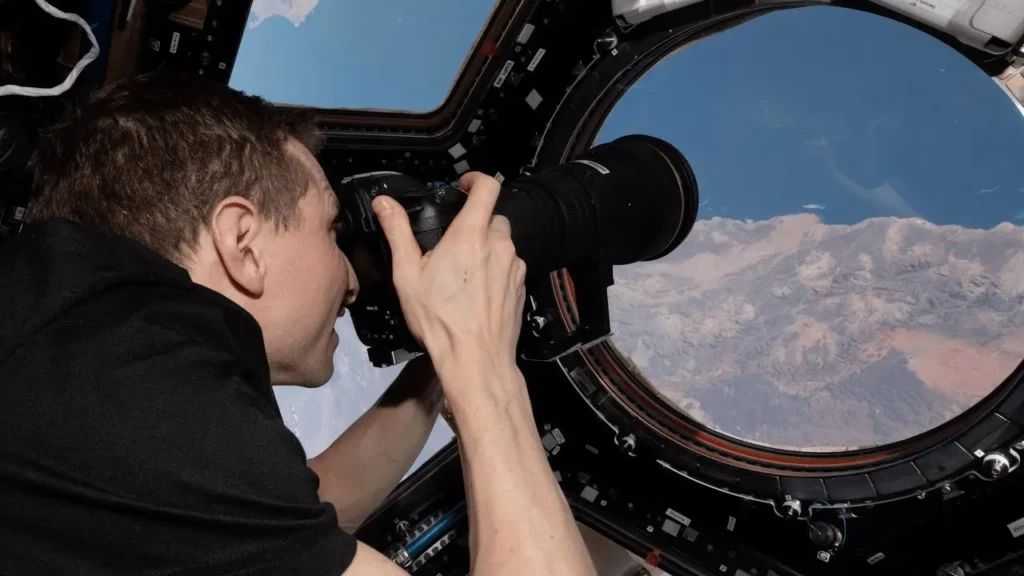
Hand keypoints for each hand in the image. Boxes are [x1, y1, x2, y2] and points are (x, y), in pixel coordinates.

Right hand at [372, 172, 526, 379]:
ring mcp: (514, 266)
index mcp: (471, 235)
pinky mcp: (521, 286)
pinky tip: (477, 290)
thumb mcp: (408, 275)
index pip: (488, 187)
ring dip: (486, 247)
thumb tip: (384, 204)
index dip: (477, 179)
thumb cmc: (441, 320)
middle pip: (494, 216)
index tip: (464, 185)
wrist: (476, 359)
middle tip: (454, 241)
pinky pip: (510, 266)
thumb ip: (398, 233)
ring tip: (462, 272)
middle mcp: (499, 245)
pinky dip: (495, 269)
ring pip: (503, 243)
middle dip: (476, 222)